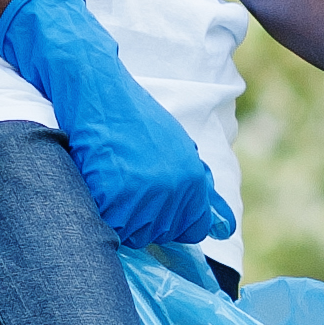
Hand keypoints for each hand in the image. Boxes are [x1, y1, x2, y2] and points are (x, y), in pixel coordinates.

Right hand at [0, 0, 234, 249]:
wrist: (98, 91)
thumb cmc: (136, 120)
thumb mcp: (180, 147)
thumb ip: (199, 187)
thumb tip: (225, 227)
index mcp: (194, 182)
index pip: (192, 229)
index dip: (171, 218)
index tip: (155, 196)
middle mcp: (174, 192)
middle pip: (157, 233)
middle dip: (142, 214)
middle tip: (127, 177)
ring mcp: (143, 197)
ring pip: (131, 232)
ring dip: (120, 213)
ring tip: (113, 176)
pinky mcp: (112, 197)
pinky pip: (106, 223)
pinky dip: (99, 206)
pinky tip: (99, 177)